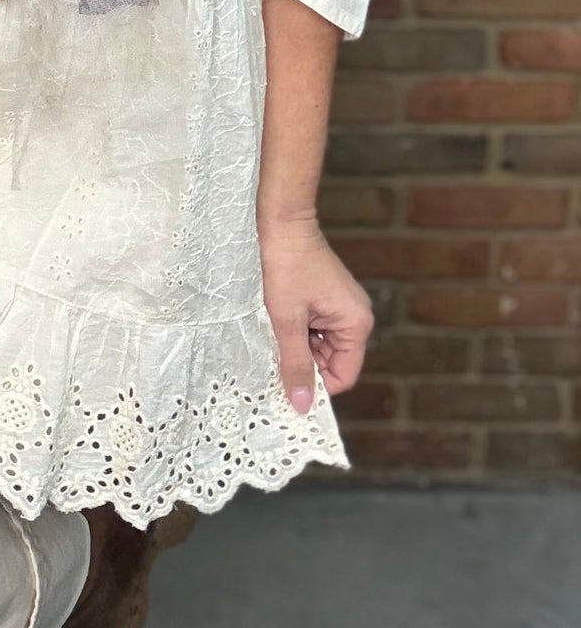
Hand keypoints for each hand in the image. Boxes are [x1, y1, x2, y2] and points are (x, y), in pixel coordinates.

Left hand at [258, 212, 373, 415]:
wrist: (280, 222)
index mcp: (356, 323)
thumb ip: (295, 364)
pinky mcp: (324, 299)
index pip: (343, 376)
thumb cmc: (285, 265)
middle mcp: (354, 316)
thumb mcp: (286, 320)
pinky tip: (274, 321)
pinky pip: (311, 329)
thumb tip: (303, 405)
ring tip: (271, 333)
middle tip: (272, 357)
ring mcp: (339, 306)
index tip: (287, 389)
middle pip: (330, 362)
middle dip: (302, 364)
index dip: (317, 387)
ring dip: (294, 346)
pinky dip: (293, 331)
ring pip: (317, 347)